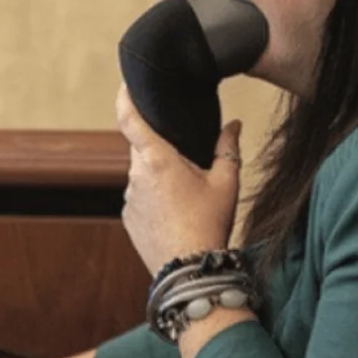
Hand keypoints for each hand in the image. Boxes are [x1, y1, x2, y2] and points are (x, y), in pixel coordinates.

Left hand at [115, 84, 242, 274]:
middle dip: (160, 148)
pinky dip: (154, 198)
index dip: (124, 99)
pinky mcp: (127, 216)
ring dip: (159, 176)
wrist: (189, 272)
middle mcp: (136, 174)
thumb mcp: (227, 183)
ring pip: (142, 174)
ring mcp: (128, 196)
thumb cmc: (209, 224)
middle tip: (185, 158)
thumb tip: (233, 124)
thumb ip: (228, 148)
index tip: (125, 86)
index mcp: (157, 159)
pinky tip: (176, 213)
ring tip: (186, 195)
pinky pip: (139, 197)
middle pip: (142, 148)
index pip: (129, 119)